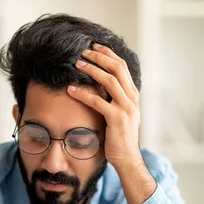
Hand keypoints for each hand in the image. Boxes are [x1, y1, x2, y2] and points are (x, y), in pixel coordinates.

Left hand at [67, 43, 142, 170]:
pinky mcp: (117, 119)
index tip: (94, 46)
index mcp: (132, 95)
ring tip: (77, 64)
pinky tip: (71, 90)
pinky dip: (83, 94)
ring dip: (91, 70)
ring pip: (109, 81)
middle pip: (117, 69)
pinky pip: (98, 102)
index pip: (122, 67)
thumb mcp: (120, 113)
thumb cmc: (119, 136)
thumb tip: (99, 85)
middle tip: (83, 51)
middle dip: (99, 57)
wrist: (127, 157)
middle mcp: (132, 98)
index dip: (108, 54)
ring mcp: (126, 108)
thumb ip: (114, 99)